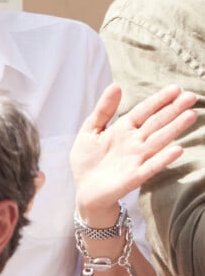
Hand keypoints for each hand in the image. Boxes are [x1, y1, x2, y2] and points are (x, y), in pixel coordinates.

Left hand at [71, 84, 196, 218]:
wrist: (84, 190)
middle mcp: (134, 142)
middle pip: (156, 123)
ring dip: (174, 129)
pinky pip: (152, 166)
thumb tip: (116, 85)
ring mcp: (137, 159)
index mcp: (123, 129)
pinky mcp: (135, 176)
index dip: (158, 100)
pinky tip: (177, 149)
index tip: (175, 88)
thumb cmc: (87, 160)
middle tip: (191, 96)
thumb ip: (103, 110)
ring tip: (190, 115)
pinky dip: (163, 158)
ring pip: (159, 140)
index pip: (144, 111)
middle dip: (173, 110)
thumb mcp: (90, 129)